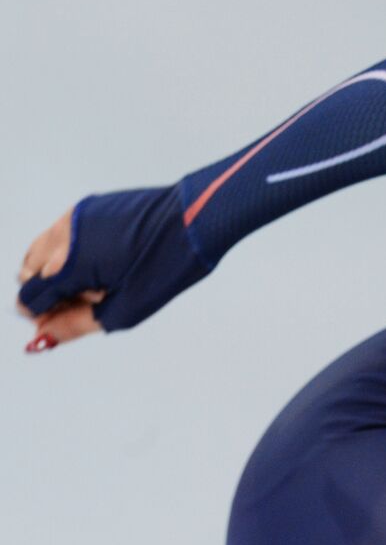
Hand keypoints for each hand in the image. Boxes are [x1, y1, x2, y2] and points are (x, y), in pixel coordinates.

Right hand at [15, 186, 211, 350]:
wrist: (195, 219)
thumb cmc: (168, 265)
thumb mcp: (125, 309)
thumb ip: (76, 323)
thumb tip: (42, 337)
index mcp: (70, 263)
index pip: (31, 296)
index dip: (45, 314)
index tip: (63, 321)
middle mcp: (64, 236)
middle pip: (30, 274)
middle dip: (51, 292)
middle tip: (90, 302)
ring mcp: (74, 217)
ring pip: (42, 251)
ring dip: (58, 271)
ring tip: (100, 282)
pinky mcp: (88, 207)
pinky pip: (62, 234)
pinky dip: (71, 251)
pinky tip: (106, 261)